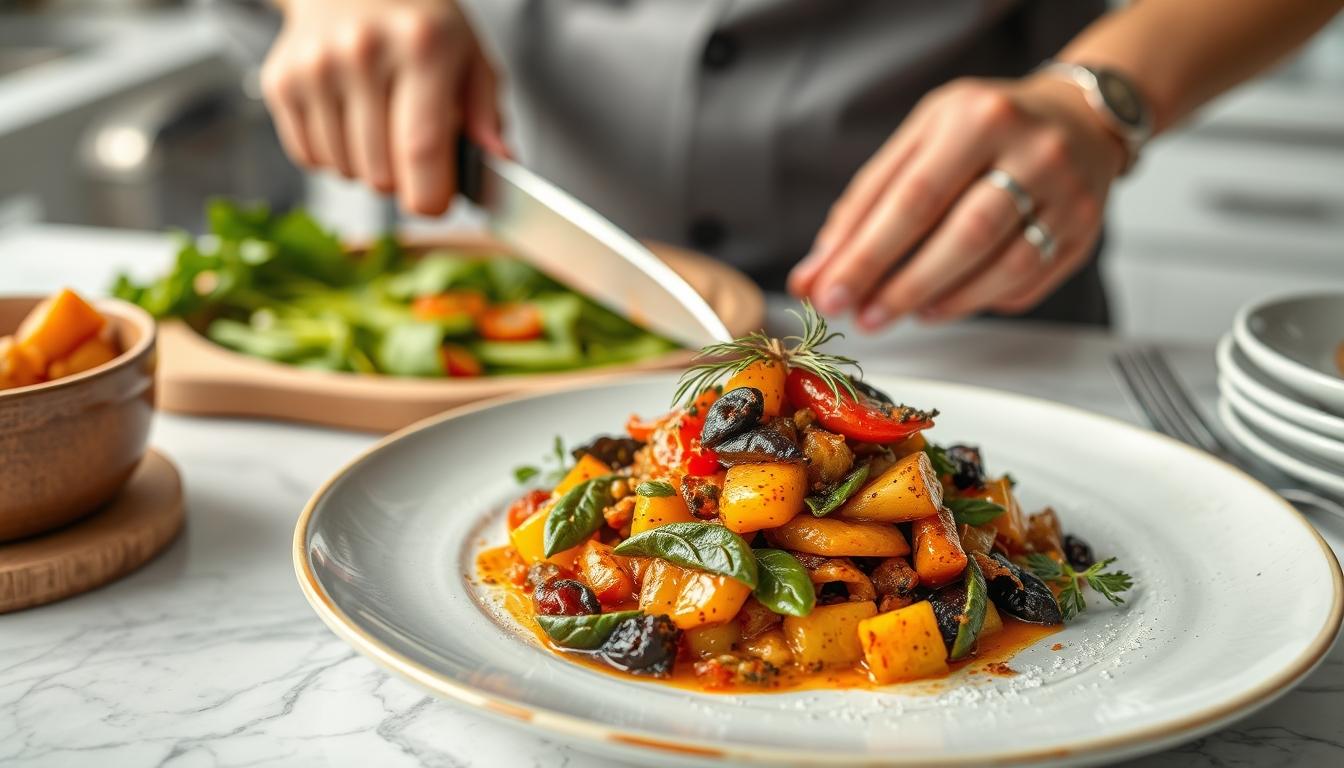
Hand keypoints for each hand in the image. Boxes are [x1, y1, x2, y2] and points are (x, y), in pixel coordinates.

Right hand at [261, 0, 507, 214]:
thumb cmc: (420, 27)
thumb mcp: (470, 57)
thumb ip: (488, 115)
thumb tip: (501, 165)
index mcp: (421, 46)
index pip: (421, 148)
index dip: (431, 195)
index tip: (438, 204)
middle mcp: (362, 53)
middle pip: (381, 174)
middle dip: (404, 181)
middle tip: (413, 152)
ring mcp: (315, 68)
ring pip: (346, 172)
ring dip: (368, 169)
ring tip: (380, 126)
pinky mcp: (281, 82)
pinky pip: (311, 160)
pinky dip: (335, 157)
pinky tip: (349, 121)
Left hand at [788, 75, 1126, 329]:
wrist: (1078, 118)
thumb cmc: (983, 130)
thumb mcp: (919, 140)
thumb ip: (865, 204)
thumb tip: (818, 271)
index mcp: (977, 119)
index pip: (914, 198)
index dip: (867, 254)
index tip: (829, 293)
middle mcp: (1032, 153)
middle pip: (962, 235)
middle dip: (902, 286)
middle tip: (863, 317)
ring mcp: (1067, 195)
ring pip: (1003, 266)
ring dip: (943, 301)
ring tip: (904, 312)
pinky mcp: (1082, 233)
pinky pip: (1028, 283)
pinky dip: (979, 301)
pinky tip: (945, 304)